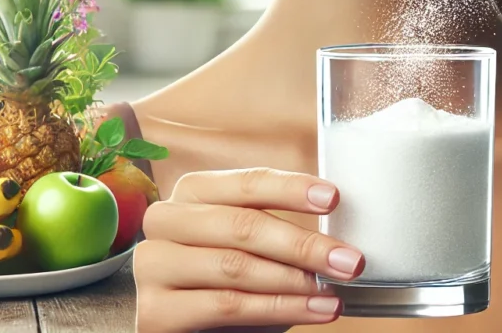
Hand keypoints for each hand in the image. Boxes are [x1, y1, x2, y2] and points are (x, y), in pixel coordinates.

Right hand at [134, 167, 364, 332]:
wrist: (193, 328)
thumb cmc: (228, 281)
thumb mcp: (254, 248)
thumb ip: (280, 232)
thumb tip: (339, 232)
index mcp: (192, 192)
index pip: (247, 183)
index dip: (291, 189)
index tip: (333, 198)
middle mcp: (165, 221)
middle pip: (242, 225)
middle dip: (303, 245)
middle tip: (349, 260)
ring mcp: (152, 265)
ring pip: (235, 267)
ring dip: (294, 282)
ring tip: (333, 292)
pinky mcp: (155, 311)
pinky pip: (226, 305)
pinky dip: (278, 309)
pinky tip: (314, 310)